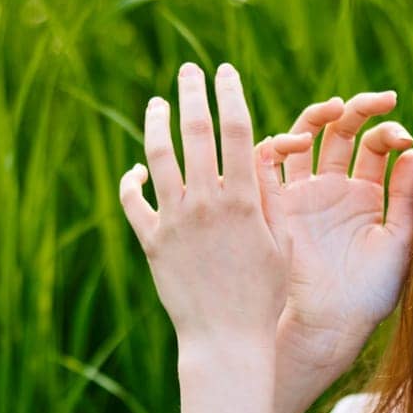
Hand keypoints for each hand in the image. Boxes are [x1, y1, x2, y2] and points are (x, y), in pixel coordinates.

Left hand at [117, 62, 303, 350]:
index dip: (229, 94)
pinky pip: (133, 201)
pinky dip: (131, 180)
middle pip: (194, 131)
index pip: (236, 130)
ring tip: (156, 103)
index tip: (225, 72)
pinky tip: (137, 168)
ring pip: (158, 156)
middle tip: (189, 71)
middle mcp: (205, 203)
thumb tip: (261, 156)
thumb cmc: (263, 298)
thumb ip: (270, 199)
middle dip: (191, 92)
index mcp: (243, 201)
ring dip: (156, 123)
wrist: (225, 342)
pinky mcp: (151, 242)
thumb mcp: (281, 246)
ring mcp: (174, 221)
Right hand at [265, 90, 412, 364]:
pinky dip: (279, 144)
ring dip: (318, 115)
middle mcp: (332, 188)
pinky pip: (269, 165)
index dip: (388, 131)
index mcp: (364, 194)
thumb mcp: (397, 239)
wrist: (332, 325)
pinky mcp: (276, 206)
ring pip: (305, 137)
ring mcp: (302, 193)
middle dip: (358, 108)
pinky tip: (300, 141)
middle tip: (380, 100)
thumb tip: (412, 150)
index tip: (403, 137)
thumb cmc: (369, 293)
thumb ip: (403, 195)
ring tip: (337, 108)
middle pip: (339, 131)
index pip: (374, 145)